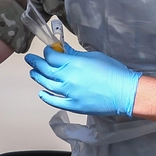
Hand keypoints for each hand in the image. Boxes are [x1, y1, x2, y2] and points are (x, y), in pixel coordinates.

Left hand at [24, 43, 140, 115]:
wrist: (124, 92)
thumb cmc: (113, 71)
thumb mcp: (93, 56)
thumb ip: (75, 54)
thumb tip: (63, 50)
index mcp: (72, 64)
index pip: (51, 56)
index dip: (47, 52)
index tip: (48, 50)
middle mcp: (67, 78)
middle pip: (45, 70)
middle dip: (36, 63)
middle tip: (30, 59)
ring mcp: (69, 93)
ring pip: (47, 84)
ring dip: (38, 77)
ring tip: (32, 73)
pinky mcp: (73, 105)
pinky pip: (55, 101)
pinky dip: (46, 97)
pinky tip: (41, 93)